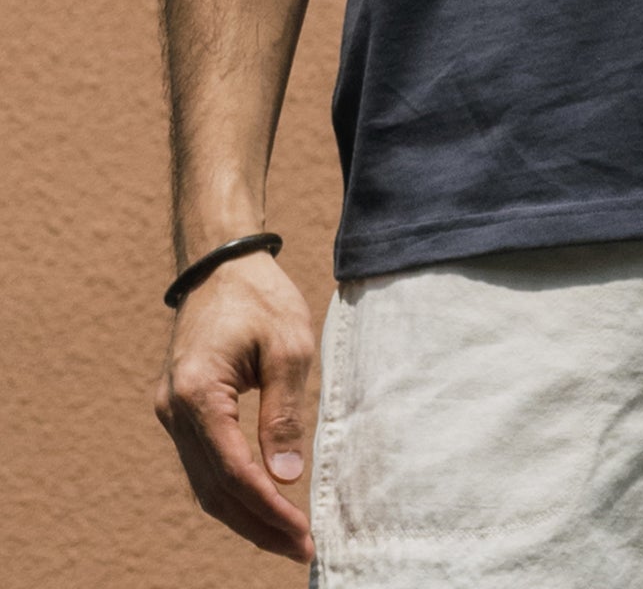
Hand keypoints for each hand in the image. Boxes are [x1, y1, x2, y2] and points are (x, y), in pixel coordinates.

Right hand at [153, 250, 316, 562]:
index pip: (233, 471)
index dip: (269, 509)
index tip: (303, 534)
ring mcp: (171, 412)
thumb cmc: (260, 298)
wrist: (221, 263)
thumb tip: (286, 479)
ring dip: (244, 515)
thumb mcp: (288, 347)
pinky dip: (232, 490)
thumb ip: (284, 413)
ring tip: (287, 537)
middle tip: (300, 548)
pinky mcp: (180, 410)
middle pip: (214, 489)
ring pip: (204, 483)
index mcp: (198, 392)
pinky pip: (203, 464)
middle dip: (258, 524)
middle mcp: (174, 409)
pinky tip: (263, 504)